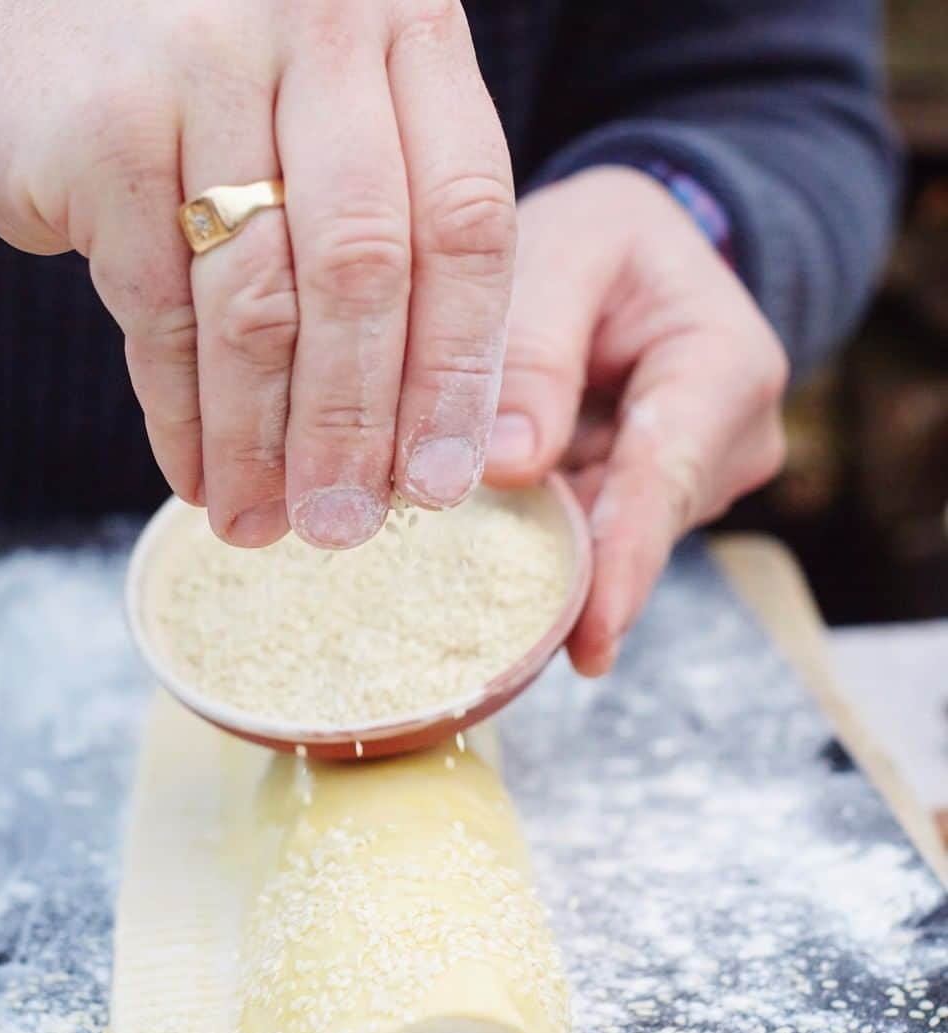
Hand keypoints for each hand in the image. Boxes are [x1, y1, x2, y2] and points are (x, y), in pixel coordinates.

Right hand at [0, 0, 514, 547]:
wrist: (33, 28)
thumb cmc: (225, 106)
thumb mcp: (336, 132)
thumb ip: (401, 244)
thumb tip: (427, 455)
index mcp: (409, 29)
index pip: (467, 222)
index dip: (458, 369)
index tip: (441, 483)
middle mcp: (318, 28)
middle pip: (363, 271)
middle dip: (355, 425)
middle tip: (344, 528)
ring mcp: (204, 62)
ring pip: (255, 303)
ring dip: (260, 440)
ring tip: (261, 523)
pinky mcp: (104, 125)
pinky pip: (157, 311)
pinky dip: (180, 412)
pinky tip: (197, 474)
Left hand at [485, 167, 788, 674]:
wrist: (632, 255)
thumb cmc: (600, 243)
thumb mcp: (566, 251)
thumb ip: (538, 347)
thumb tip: (509, 466)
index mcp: (724, 367)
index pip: (666, 479)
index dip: (623, 564)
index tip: (589, 638)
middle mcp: (728, 442)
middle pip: (635, 531)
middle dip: (559, 576)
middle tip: (478, 629)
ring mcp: (694, 482)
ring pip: (606, 543)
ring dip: (536, 554)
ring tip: (456, 566)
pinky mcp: (651, 504)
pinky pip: (588, 535)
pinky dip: (534, 541)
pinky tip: (480, 547)